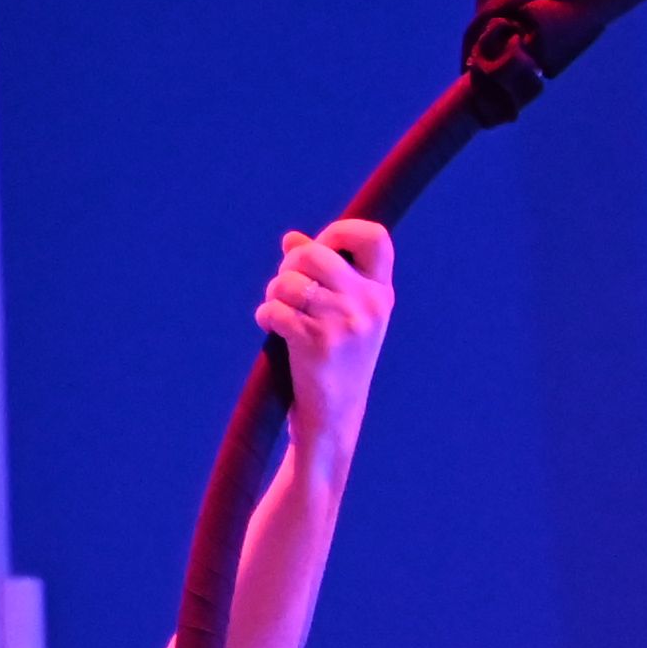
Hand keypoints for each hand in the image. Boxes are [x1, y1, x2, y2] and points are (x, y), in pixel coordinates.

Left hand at [260, 219, 393, 459]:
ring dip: (275, 294)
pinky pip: (276, 309)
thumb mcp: (342, 313)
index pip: (375, 237)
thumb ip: (322, 273)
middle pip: (314, 253)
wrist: (334, 416)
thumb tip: (292, 240)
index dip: (340, 232)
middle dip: (290, 266)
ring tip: (280, 311)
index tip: (323, 250)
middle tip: (289, 287)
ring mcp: (346, 324)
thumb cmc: (335, 360)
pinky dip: (266, 316)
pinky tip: (273, 328)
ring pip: (289, 282)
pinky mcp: (318, 343)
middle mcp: (369, 304)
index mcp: (380, 293)